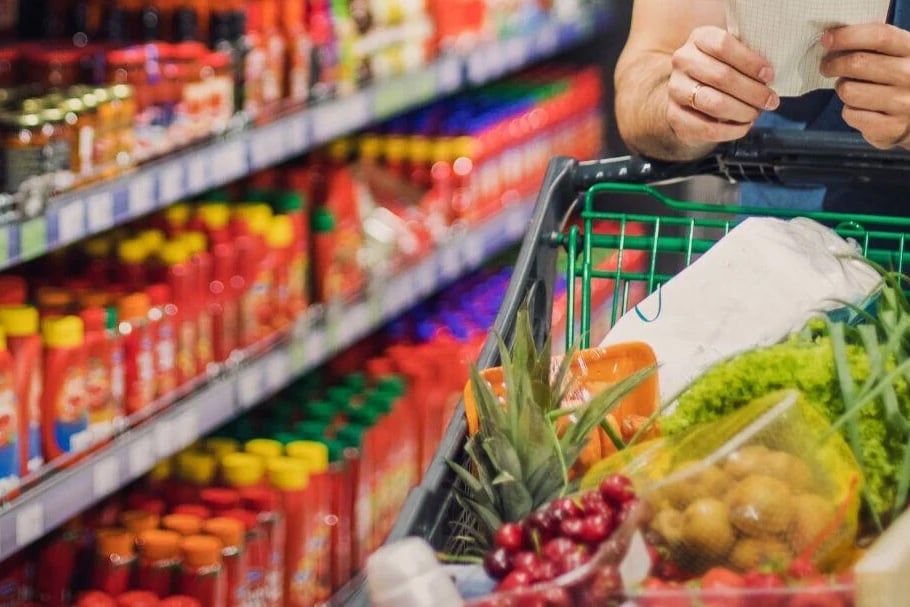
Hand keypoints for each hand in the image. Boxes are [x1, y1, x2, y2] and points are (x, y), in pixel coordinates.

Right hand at [667, 26, 779, 147]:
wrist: (690, 94)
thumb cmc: (721, 70)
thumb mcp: (732, 55)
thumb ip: (747, 58)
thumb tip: (769, 78)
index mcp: (699, 38)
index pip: (723, 46)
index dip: (750, 62)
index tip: (769, 75)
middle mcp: (683, 61)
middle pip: (721, 77)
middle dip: (752, 92)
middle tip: (771, 101)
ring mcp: (675, 89)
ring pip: (713, 103)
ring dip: (742, 111)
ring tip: (756, 113)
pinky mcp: (674, 115)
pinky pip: (706, 128)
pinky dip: (731, 130)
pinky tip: (744, 126)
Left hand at [822, 24, 909, 148]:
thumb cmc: (898, 80)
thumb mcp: (896, 56)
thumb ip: (873, 46)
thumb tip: (832, 40)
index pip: (880, 36)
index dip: (848, 36)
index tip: (826, 39)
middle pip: (858, 63)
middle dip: (833, 64)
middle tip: (827, 67)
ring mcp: (903, 103)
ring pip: (848, 91)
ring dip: (842, 89)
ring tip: (849, 88)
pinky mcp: (891, 127)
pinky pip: (850, 114)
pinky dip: (848, 111)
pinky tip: (859, 108)